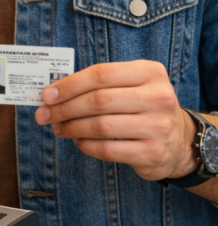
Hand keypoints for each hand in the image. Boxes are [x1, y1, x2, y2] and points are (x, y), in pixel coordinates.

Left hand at [35, 60, 197, 180]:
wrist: (179, 140)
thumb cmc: (144, 106)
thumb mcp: (132, 84)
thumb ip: (100, 83)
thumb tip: (56, 92)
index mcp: (150, 72)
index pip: (101, 74)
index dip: (70, 85)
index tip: (48, 95)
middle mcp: (158, 97)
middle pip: (99, 100)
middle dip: (65, 108)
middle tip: (45, 114)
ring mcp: (158, 127)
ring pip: (101, 127)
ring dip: (72, 128)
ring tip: (58, 128)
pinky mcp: (152, 153)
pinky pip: (108, 150)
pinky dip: (86, 145)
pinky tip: (77, 141)